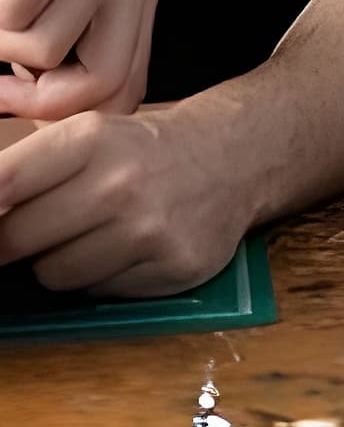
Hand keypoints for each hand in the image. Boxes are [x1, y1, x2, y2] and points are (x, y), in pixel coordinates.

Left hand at [0, 104, 249, 295]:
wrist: (235, 155)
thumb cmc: (147, 149)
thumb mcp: (90, 135)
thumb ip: (29, 170)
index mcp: (93, 138)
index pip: (1, 184)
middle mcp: (121, 182)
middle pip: (14, 241)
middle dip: (14, 241)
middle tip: (38, 227)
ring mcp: (149, 229)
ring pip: (53, 275)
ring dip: (61, 262)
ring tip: (95, 233)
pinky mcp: (172, 267)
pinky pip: (98, 292)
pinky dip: (102, 277)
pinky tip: (128, 248)